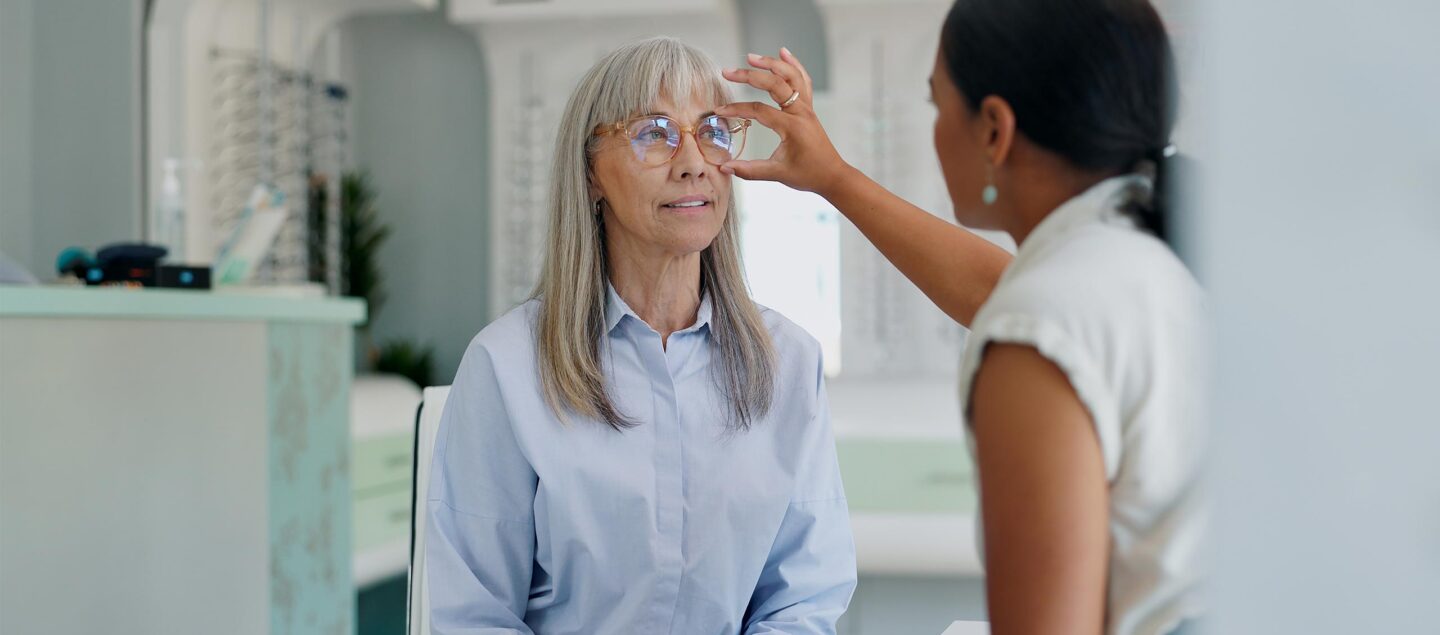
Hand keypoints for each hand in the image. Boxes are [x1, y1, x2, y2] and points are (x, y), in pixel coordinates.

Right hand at [718, 48, 853, 195]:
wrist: (832, 176)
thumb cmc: (808, 175)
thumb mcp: (778, 174)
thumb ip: (750, 170)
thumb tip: (724, 167)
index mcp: (792, 127)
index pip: (759, 110)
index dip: (737, 109)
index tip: (720, 111)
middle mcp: (801, 113)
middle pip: (774, 84)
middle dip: (749, 76)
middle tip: (728, 72)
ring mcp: (806, 108)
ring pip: (791, 76)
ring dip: (772, 64)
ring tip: (752, 57)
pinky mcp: (808, 108)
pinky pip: (802, 81)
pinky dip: (793, 65)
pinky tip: (783, 53)